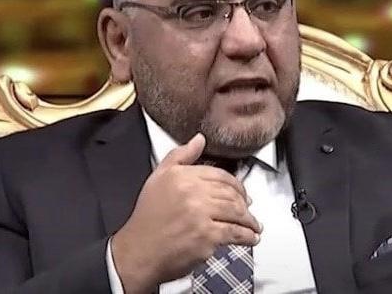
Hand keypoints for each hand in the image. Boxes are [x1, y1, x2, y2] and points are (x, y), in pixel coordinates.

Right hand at [110, 133, 261, 293]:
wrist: (137, 252)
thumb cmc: (147, 219)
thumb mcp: (158, 178)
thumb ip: (180, 155)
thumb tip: (199, 139)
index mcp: (182, 176)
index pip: (220, 175)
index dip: (236, 185)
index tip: (242, 193)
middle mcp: (192, 192)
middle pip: (231, 193)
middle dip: (245, 203)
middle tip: (249, 210)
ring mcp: (201, 214)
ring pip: (236, 212)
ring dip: (250, 220)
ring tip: (254, 226)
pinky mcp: (207, 236)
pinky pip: (235, 233)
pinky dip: (247, 236)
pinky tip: (251, 238)